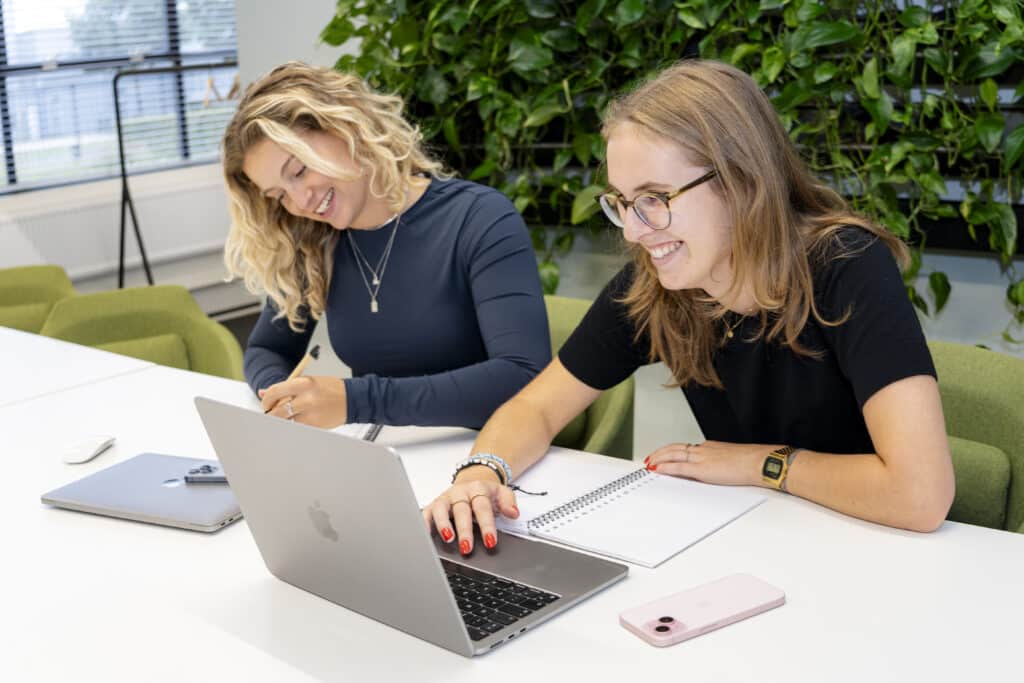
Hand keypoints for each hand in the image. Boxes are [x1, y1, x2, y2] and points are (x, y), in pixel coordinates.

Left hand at [259, 376, 347, 427]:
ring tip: (285, 416)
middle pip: (277, 410)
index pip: (275, 392)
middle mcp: (306, 399)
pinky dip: (294, 425)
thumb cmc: (330, 389)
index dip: (266, 400)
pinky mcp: (315, 425)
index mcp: (303, 384)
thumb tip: (264, 392)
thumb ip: (285, 387)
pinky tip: (299, 420)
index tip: (265, 403)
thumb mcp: (308, 381)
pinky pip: (296, 427)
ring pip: (285, 421)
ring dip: (281, 420)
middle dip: (270, 413)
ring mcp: (311, 414)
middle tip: (271, 413)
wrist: (352, 399)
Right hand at [421, 467, 519, 554]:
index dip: (486, 525)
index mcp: (478, 489)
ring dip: (443, 524)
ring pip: (441, 509)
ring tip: (448, 539)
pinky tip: (426, 535)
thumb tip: (513, 512)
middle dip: (464, 530)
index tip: (490, 541)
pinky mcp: (434, 504)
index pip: (482, 507)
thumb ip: (509, 502)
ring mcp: (446, 498)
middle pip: (461, 510)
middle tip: (467, 548)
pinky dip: (424, 523)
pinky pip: (426, 512)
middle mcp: (460, 492)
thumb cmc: (487, 493)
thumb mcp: (503, 493)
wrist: (474, 481)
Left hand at [644, 440, 777, 486]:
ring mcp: (701, 458)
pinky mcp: (701, 469)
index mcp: (711, 447)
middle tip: (650, 458)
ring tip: (649, 463)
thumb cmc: (753, 462)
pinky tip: (657, 469)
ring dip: (658, 458)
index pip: (687, 447)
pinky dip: (665, 467)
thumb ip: (722, 463)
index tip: (666, 454)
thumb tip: (719, 470)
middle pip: (675, 448)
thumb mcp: (733, 459)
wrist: (759, 462)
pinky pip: (678, 466)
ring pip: (672, 454)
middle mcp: (703, 449)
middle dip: (661, 452)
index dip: (673, 451)